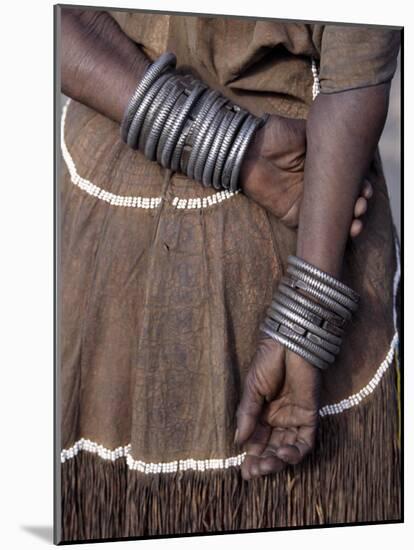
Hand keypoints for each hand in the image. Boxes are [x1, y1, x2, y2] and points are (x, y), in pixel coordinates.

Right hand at [235, 337, 320, 479]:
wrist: (289, 344)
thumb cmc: (267, 362)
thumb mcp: (251, 389)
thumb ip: (246, 414)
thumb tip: (239, 442)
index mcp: (261, 414)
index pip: (256, 442)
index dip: (251, 458)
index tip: (245, 473)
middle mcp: (278, 419)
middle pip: (272, 449)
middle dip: (264, 463)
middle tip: (256, 471)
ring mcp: (294, 418)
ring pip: (288, 449)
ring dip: (279, 460)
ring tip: (270, 463)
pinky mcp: (309, 416)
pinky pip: (305, 440)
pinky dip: (296, 451)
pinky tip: (284, 452)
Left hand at [239, 114, 372, 236]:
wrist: (249, 149)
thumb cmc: (276, 136)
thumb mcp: (305, 134)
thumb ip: (325, 143)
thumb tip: (347, 144)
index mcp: (324, 167)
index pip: (348, 181)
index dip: (361, 188)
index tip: (366, 192)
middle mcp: (318, 186)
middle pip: (345, 201)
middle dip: (358, 207)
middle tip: (361, 207)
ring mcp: (306, 202)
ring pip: (334, 218)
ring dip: (350, 224)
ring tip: (356, 224)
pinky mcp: (292, 216)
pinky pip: (313, 229)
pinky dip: (329, 233)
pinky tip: (343, 234)